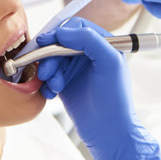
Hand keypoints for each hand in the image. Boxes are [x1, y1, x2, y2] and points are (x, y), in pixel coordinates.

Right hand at [36, 18, 160, 159]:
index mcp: (103, 44)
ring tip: (54, 87)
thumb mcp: (109, 62)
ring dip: (48, 71)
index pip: (76, 27)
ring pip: (52, 59)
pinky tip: (51, 94)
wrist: (108, 132)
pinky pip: (49, 76)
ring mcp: (76, 69)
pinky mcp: (66, 84)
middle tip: (47, 72)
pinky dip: (46, 83)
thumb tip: (63, 31)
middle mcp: (89, 54)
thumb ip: (89, 39)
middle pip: (60, 43)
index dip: (59, 33)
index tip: (46, 42)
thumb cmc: (115, 99)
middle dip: (50, 56)